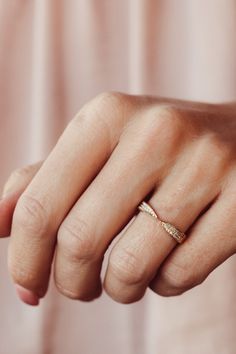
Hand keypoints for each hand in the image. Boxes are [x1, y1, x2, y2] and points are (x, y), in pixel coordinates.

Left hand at [1, 92, 235, 304]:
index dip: (24, 259)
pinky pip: (179, 276)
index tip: (26, 286)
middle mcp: (156, 133)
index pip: (40, 205)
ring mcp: (205, 166)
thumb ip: (46, 179)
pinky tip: (165, 263)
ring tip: (123, 276)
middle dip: (70, 282)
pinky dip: (162, 285)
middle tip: (79, 285)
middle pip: (79, 241)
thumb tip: (0, 223)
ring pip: (131, 267)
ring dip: (117, 288)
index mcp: (108, 115)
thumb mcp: (99, 146)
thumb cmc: (155, 147)